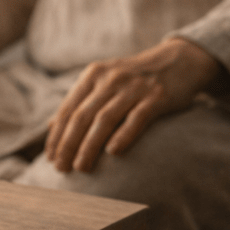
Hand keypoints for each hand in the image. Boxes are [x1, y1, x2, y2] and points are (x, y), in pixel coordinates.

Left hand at [45, 38, 220, 172]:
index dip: (57, 135)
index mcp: (92, 75)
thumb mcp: (104, 81)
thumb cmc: (135, 78)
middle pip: (82, 116)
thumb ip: (80, 101)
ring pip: (104, 119)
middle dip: (68, 144)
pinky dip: (123, 135)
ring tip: (81, 167)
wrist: (179, 61)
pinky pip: (136, 118)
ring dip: (89, 146)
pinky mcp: (157, 97)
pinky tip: (113, 153)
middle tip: (61, 168)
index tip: (50, 158)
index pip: (68, 109)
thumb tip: (51, 127)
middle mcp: (110, 79)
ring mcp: (133, 87)